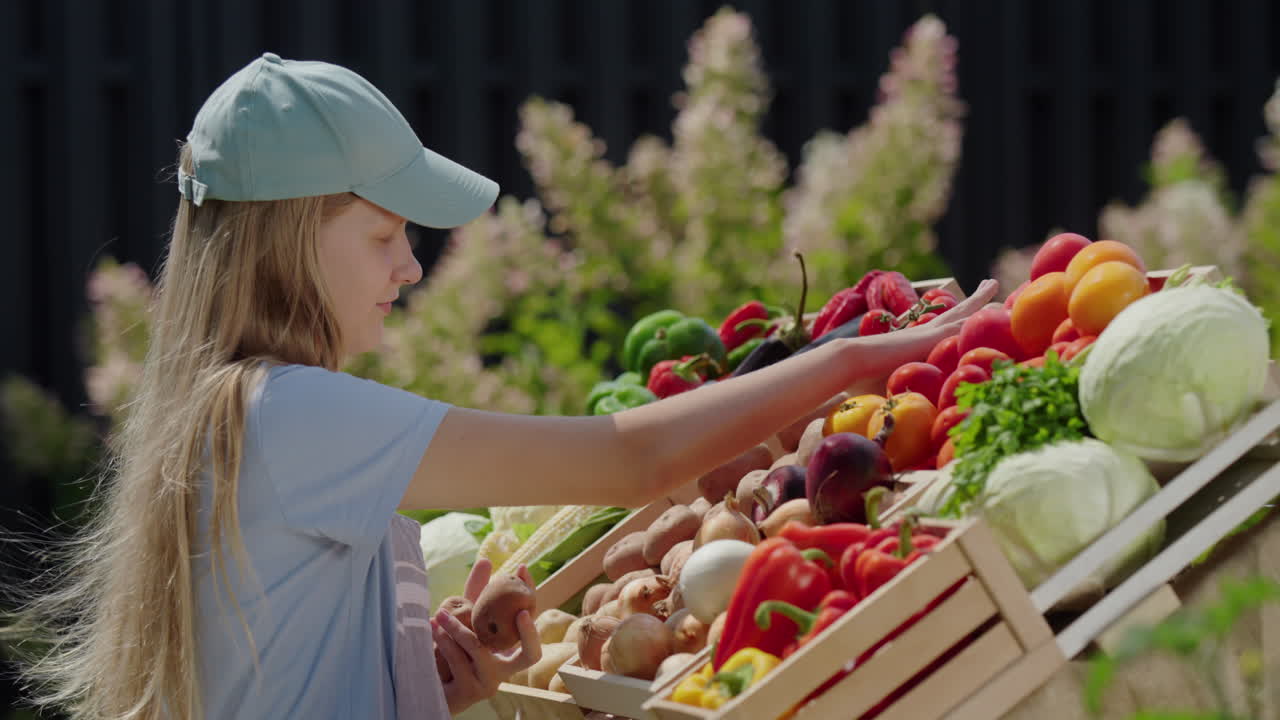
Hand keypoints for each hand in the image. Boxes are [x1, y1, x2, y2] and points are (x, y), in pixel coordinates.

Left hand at [431, 558, 541, 713]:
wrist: (428, 684)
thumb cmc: (452, 648)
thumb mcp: (466, 619)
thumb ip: (477, 594)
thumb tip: (486, 560)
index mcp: (509, 650)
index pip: (530, 624)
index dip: (530, 595)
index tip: (522, 570)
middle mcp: (505, 669)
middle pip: (531, 655)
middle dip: (529, 633)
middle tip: (520, 613)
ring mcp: (489, 683)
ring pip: (479, 650)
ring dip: (457, 628)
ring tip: (439, 614)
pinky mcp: (469, 692)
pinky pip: (458, 660)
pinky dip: (444, 641)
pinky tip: (433, 629)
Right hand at [846, 279, 999, 376]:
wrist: (851, 361)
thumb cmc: (860, 378)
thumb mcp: (888, 384)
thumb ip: (897, 390)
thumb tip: (893, 408)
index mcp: (914, 343)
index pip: (941, 328)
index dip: (957, 319)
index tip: (969, 310)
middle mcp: (923, 333)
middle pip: (956, 312)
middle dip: (975, 300)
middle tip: (991, 284)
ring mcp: (927, 334)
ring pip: (962, 315)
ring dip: (981, 303)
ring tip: (997, 287)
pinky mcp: (930, 338)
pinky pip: (961, 325)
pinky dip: (978, 316)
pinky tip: (996, 308)